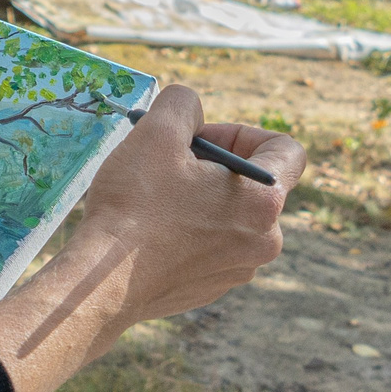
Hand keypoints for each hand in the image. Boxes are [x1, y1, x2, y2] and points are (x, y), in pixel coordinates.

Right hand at [76, 85, 305, 324]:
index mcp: (264, 201)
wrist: (103, 284)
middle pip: (253, 182)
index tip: (202, 139)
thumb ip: (184, 104)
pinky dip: (189, 228)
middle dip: (214, 163)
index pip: (287, 149)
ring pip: (231, 214)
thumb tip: (191, 109)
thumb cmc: (135, 205)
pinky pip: (213, 244)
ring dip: (200, 195)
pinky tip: (150, 227)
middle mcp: (265, 240)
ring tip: (156, 195)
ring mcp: (239, 269)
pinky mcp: (213, 288)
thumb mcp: (156, 132)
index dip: (244, 132)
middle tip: (169, 161)